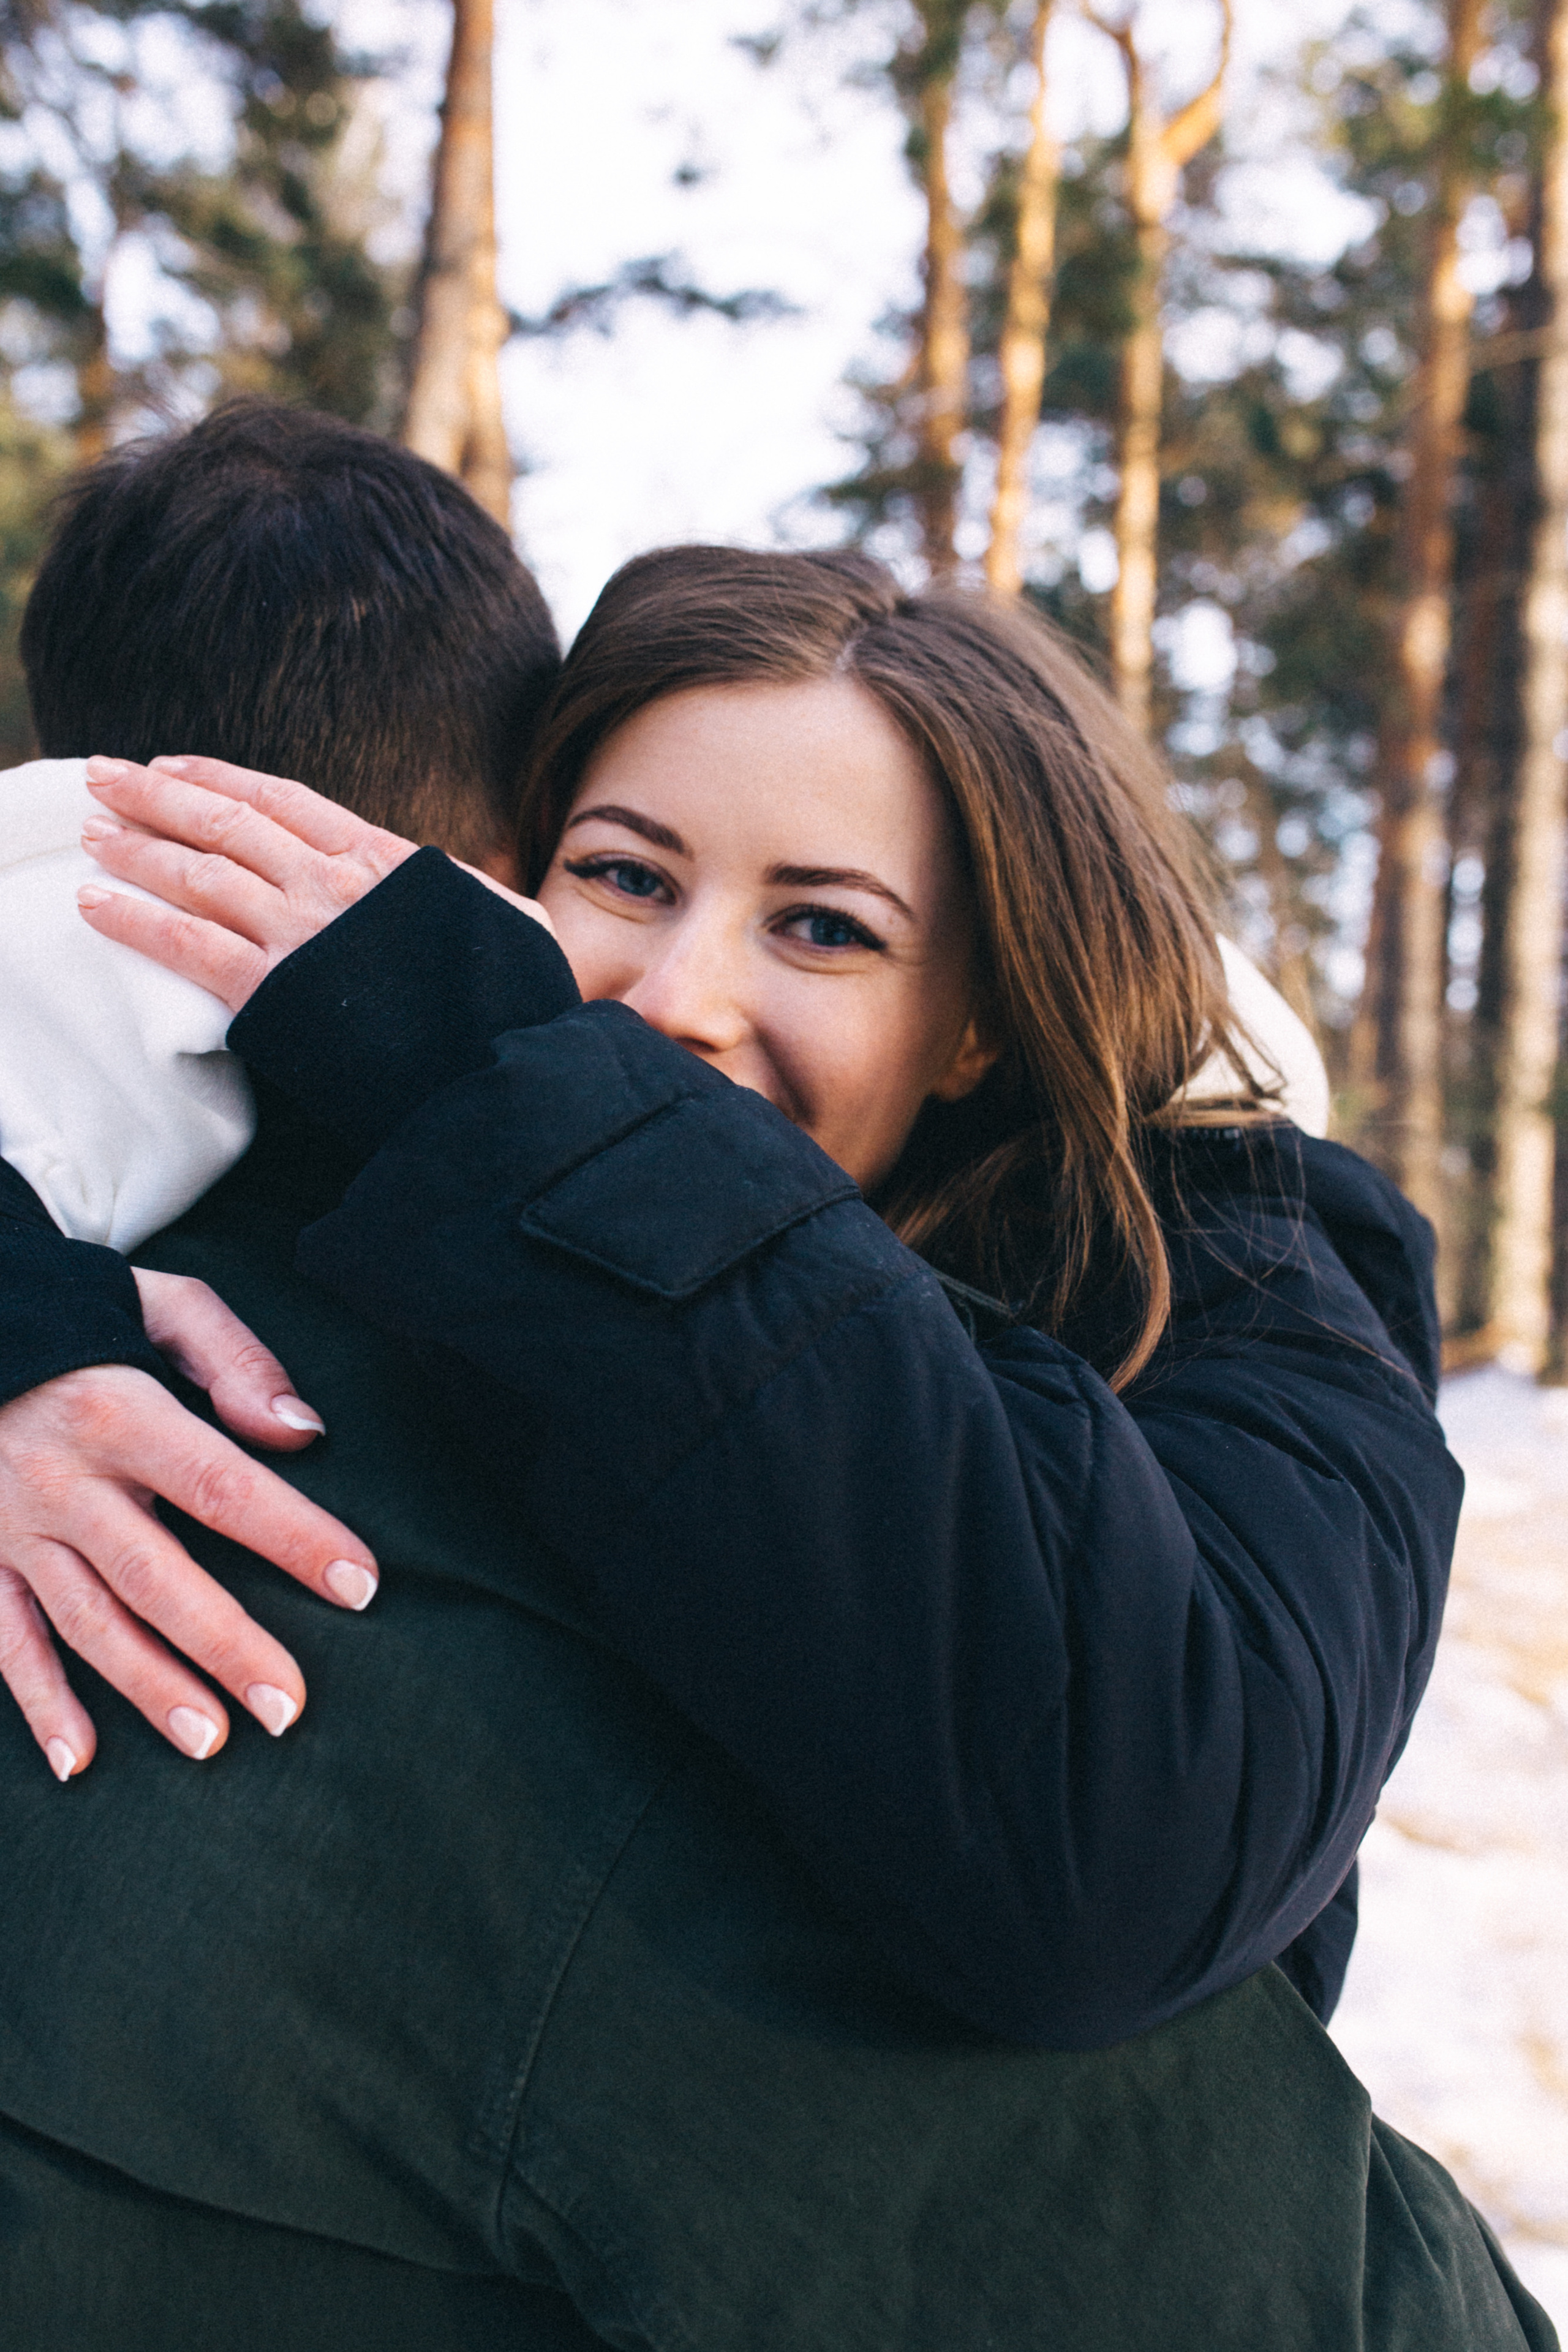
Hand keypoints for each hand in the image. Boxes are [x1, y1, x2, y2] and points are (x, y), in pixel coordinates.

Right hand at [0, 1270, 378, 1779]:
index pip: (223, 1486)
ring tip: (213, 1742)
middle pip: (158, 1576)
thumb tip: (301, 1432)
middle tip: (290, 1708)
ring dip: (148, 1688)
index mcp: (118, 1412)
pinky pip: (3, 1640)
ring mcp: (10, 1526)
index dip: (295, 1538)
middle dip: (227, 1647)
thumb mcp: (157, 1302)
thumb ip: (234, 1360)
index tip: (360, 1585)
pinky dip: (40, 1703)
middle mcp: (62, 1480)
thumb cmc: (73, 1311)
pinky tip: (81, 1761)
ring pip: (86, 1622)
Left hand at [73, 753, 553, 1013]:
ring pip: (197, 872)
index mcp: (384, 860)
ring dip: (134, 847)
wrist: (502, 1064)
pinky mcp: (274, 992)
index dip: (220, 777)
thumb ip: (450, 889)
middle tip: (102, 776)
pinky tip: (93, 903)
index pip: (284, 800)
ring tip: (91, 831)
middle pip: (227, 822)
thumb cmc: (511, 999)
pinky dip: (134, 919)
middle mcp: (333, 884)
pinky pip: (186, 943)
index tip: (172, 765)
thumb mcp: (496, 918)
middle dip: (156, 795)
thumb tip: (438, 876)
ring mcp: (301, 934)